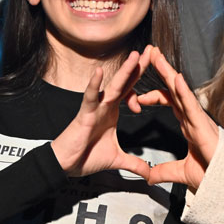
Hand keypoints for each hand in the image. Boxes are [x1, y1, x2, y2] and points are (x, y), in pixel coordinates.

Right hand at [51, 48, 152, 178]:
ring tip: (136, 56)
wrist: (66, 165)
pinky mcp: (84, 114)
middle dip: (138, 66)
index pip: (130, 90)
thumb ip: (134, 164)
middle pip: (125, 82)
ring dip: (124, 71)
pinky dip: (94, 86)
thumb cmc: (86, 156)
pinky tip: (99, 72)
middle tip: (152, 50)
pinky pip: (89, 98)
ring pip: (112, 87)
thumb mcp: (117, 160)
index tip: (157, 69)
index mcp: (112, 111)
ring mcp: (95, 108)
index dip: (142, 79)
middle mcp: (105, 105)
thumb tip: (149, 173)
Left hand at [135, 47, 218, 190]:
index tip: (139, 95)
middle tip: (151, 53)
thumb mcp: (180, 173)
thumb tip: (148, 177)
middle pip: (174, 90)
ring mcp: (198, 120)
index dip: (155, 96)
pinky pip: (191, 106)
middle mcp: (193, 118)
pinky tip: (176, 79)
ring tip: (158, 57)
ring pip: (181, 92)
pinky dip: (184, 92)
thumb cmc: (211, 175)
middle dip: (163, 71)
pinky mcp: (203, 126)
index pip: (170, 103)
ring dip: (169, 73)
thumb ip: (163, 172)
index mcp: (189, 125)